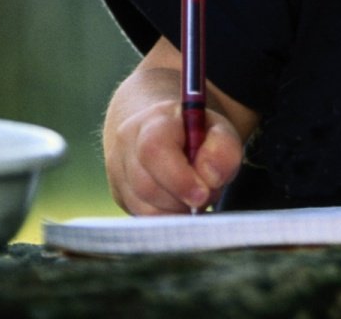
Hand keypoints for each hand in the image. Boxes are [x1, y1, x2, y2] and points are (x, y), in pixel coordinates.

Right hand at [107, 99, 243, 214]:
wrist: (163, 131)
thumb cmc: (196, 134)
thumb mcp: (219, 131)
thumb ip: (223, 149)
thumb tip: (210, 178)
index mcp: (153, 121)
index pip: (154, 150)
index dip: (179, 178)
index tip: (203, 194)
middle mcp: (127, 143)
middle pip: (146, 186)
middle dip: (181, 200)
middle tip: (204, 195)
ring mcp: (117, 170)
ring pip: (143, 208)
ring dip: (175, 212)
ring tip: (191, 197)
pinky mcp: (119, 194)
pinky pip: (142, 218)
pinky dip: (166, 218)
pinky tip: (179, 206)